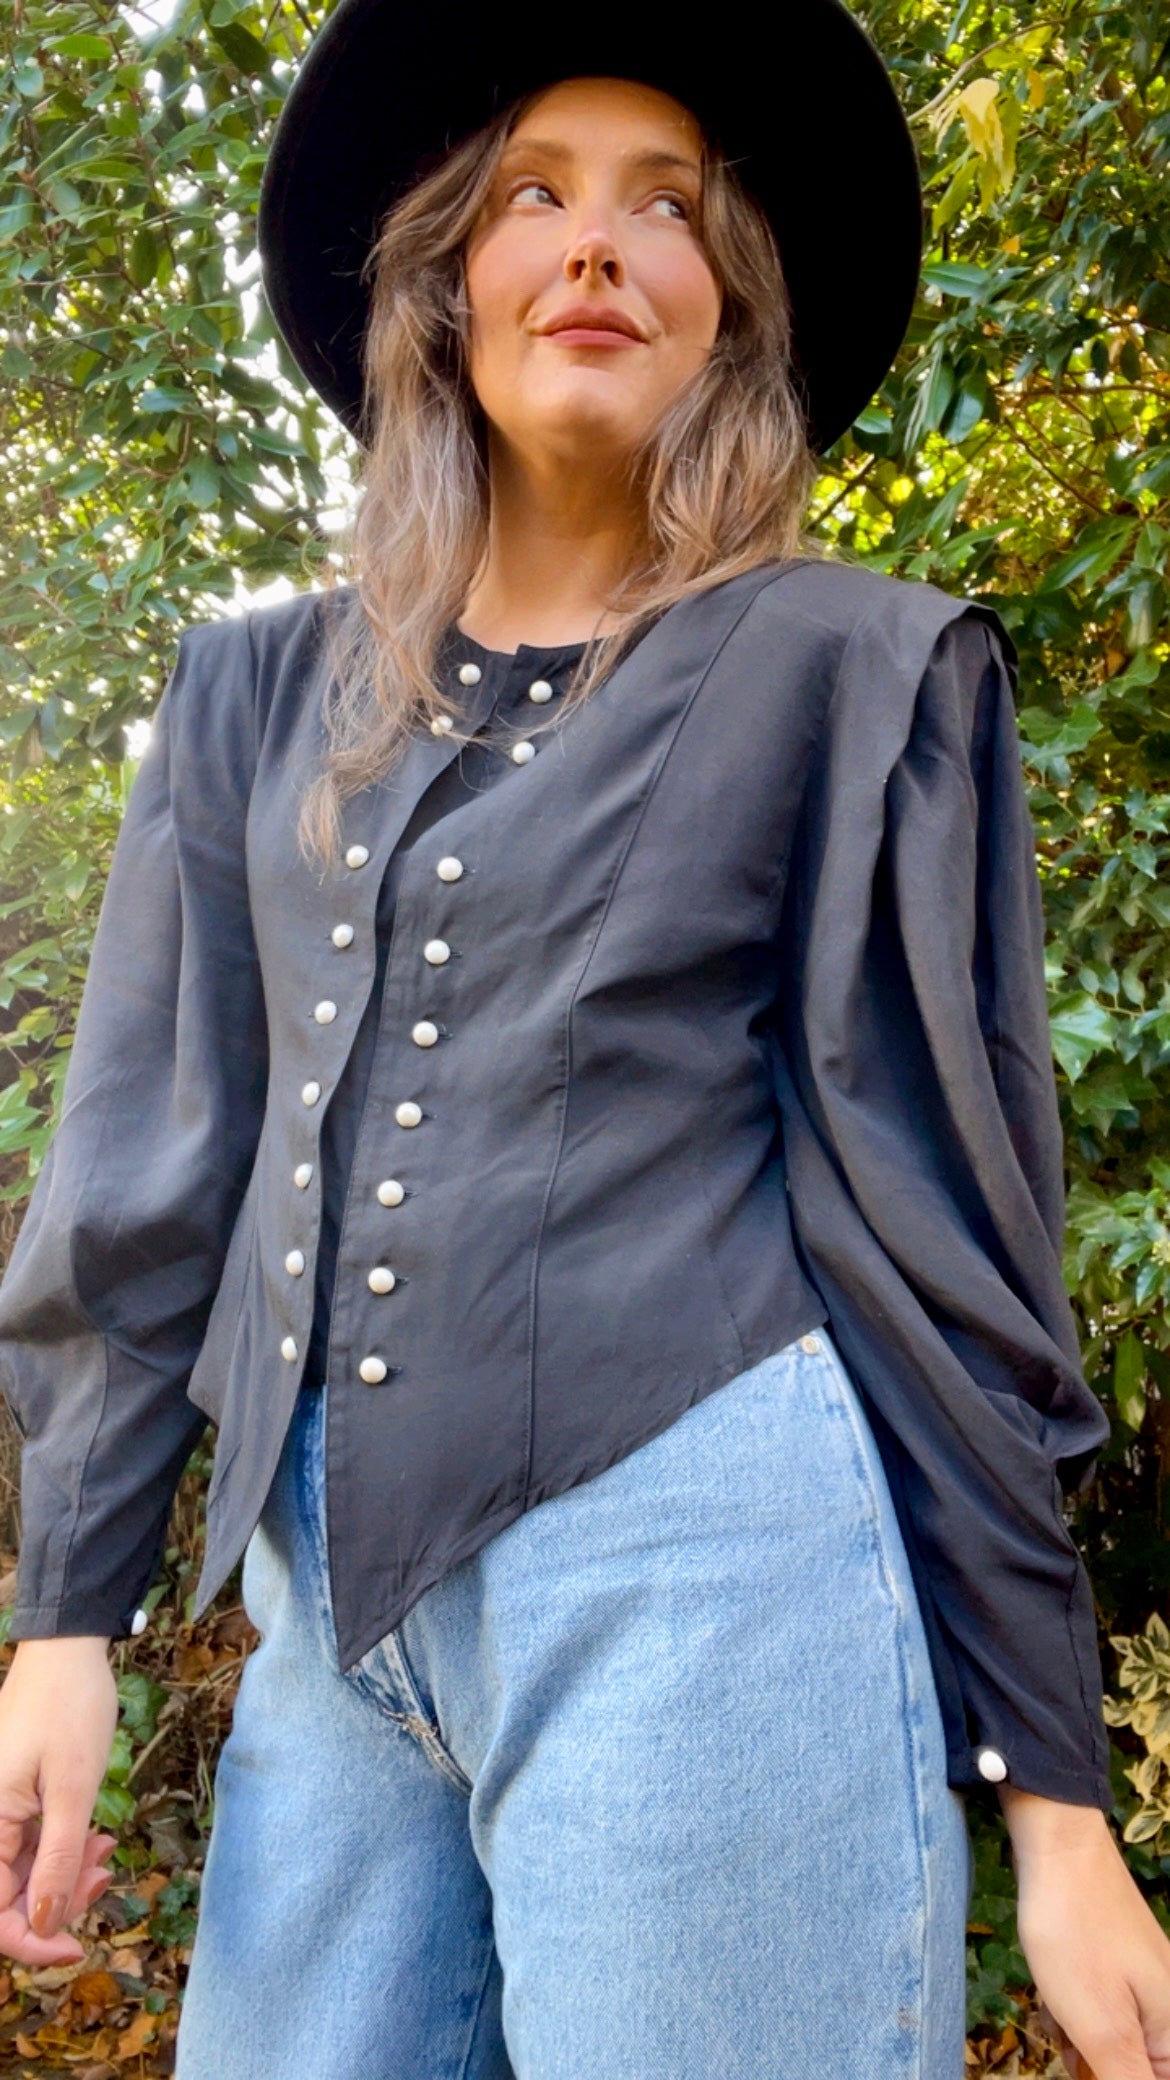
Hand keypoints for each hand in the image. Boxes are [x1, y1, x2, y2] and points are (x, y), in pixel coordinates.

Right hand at [0, 1637, 119, 1964]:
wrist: (68, 1650)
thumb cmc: (69, 1708)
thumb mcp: (74, 1788)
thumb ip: (59, 1860)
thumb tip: (48, 1924)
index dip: (33, 1941)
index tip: (77, 1948)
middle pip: (12, 1897)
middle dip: (59, 1901)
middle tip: (103, 1877)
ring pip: (26, 1874)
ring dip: (68, 1875)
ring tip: (106, 1852)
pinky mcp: (14, 1801)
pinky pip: (34, 1844)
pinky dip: (66, 1849)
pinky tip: (97, 1838)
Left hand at [999, 1785, 1169, 2078]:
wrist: (1059, 1848)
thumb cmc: (1078, 1935)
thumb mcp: (1102, 2027)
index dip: (1117, 2075)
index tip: (1092, 2058)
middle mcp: (1167, 2013)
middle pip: (1131, 2069)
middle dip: (1096, 2063)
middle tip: (1074, 2036)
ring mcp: (1141, 1988)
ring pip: (1109, 2047)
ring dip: (1080, 2042)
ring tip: (1060, 2013)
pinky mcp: (1114, 1970)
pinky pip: (1096, 2016)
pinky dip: (1071, 2014)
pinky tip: (1053, 1997)